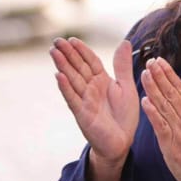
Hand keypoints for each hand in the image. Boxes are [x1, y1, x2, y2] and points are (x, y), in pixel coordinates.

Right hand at [51, 37, 138, 164]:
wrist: (121, 141)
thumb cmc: (123, 115)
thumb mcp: (126, 87)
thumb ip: (122, 66)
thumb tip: (125, 42)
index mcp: (102, 81)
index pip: (90, 62)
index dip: (82, 51)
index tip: (72, 39)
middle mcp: (91, 89)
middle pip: (78, 68)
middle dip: (68, 54)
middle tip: (57, 40)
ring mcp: (85, 100)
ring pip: (73, 80)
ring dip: (63, 66)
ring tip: (54, 52)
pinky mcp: (83, 113)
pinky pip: (73, 98)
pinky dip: (66, 87)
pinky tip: (58, 76)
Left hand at [140, 59, 180, 180]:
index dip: (169, 74)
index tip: (159, 61)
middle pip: (171, 93)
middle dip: (159, 77)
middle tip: (149, 62)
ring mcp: (179, 129)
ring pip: (164, 106)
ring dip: (153, 89)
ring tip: (144, 75)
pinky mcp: (170, 142)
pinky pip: (160, 125)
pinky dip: (153, 113)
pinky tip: (145, 101)